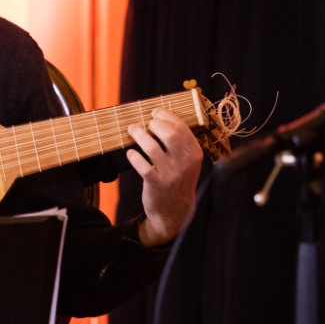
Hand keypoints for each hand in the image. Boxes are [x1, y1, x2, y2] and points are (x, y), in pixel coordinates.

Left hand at [127, 109, 203, 246]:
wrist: (175, 211)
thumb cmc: (178, 179)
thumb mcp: (187, 162)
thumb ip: (180, 143)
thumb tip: (160, 118)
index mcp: (194, 153)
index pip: (182, 127)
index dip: (166, 116)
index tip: (155, 112)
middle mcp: (184, 162)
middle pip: (169, 134)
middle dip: (154, 123)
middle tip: (145, 123)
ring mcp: (170, 173)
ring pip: (151, 147)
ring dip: (139, 134)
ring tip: (132, 129)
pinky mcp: (155, 183)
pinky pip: (141, 165)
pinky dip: (133, 156)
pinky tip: (130, 153)